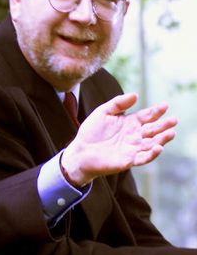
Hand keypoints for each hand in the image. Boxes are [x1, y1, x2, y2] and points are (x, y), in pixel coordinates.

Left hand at [60, 93, 176, 187]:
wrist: (80, 151)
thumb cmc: (91, 132)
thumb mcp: (103, 112)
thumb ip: (118, 103)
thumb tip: (135, 94)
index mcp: (129, 123)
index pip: (147, 116)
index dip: (156, 111)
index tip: (165, 105)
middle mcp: (134, 135)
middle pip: (153, 130)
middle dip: (164, 125)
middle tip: (174, 120)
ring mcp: (133, 148)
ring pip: (152, 143)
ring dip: (162, 139)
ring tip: (171, 133)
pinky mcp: (128, 160)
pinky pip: (143, 157)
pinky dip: (152, 154)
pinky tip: (158, 148)